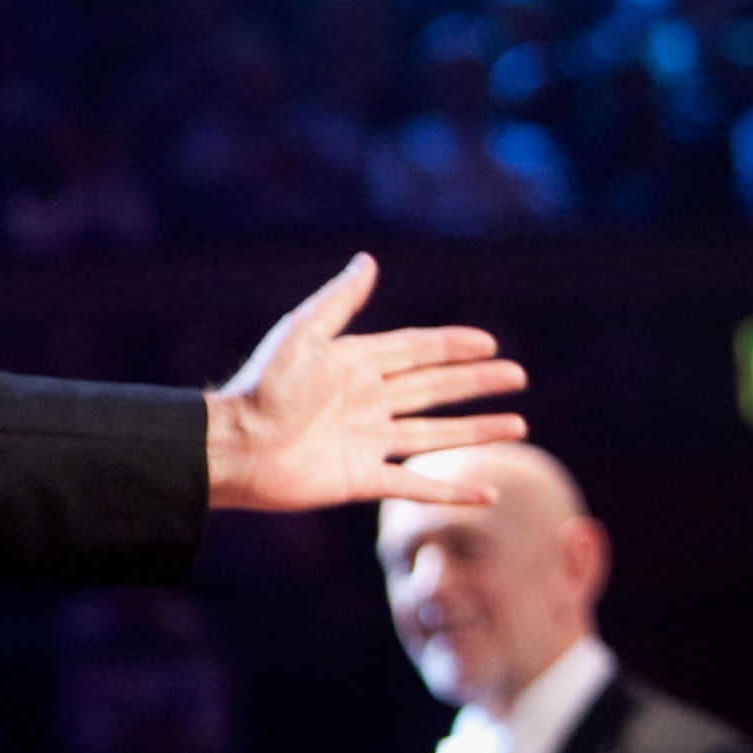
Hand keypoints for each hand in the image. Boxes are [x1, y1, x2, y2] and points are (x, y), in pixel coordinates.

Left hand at [204, 256, 527, 510]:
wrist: (234, 447)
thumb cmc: (263, 389)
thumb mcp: (303, 335)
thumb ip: (339, 301)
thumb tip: (368, 259)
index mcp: (354, 365)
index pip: (416, 351)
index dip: (452, 346)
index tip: (490, 343)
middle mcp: (366, 402)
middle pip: (433, 389)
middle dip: (475, 383)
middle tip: (516, 376)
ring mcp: (366, 442)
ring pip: (434, 434)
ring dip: (475, 431)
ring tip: (518, 426)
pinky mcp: (362, 479)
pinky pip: (416, 485)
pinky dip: (451, 490)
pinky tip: (486, 493)